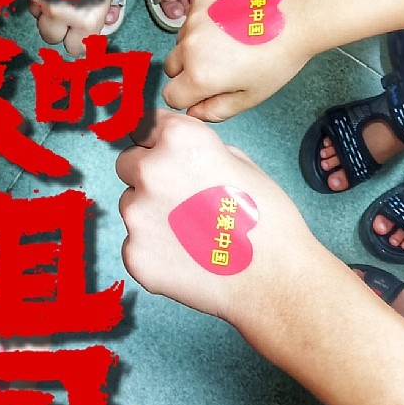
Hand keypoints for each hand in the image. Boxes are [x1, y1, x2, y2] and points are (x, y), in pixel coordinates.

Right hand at [26, 0, 121, 58]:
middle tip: (69, 14)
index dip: (79, 43)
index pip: (77, 49)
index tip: (81, 36)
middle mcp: (61, 12)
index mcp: (87, 17)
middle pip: (52, 38)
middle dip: (60, 29)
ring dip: (47, 11)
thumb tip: (103, 19)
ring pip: (38, 17)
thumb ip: (103, 6)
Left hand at [116, 111, 316, 332]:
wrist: (275, 279)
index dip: (157, 141)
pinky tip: (187, 258)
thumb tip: (176, 152)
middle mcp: (150, 171)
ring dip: (150, 213)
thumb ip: (199, 149)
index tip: (165, 154)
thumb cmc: (268, 220)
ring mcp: (137, 215)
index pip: (143, 125)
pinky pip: (136, 243)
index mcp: (178, 140)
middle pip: (128, 163)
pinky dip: (154, 249)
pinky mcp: (134, 253)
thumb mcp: (240, 162)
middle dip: (147, 175)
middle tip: (181, 198)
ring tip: (192, 234)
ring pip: (131, 205)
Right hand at [162, 0, 316, 119]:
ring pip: (181, 42)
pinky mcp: (201, 0)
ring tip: (229, 43)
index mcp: (200, 76)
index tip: (204, 92)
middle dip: (188, 72)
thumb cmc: (279, 57)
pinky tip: (229, 25)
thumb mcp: (251, 96)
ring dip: (195, 47)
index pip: (171, 96)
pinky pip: (191, 19)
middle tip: (220, 68)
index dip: (188, 98)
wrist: (295, 15)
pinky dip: (203, 24)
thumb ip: (217, 110)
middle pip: (171, 68)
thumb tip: (195, 112)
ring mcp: (193, 20)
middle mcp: (190, 48)